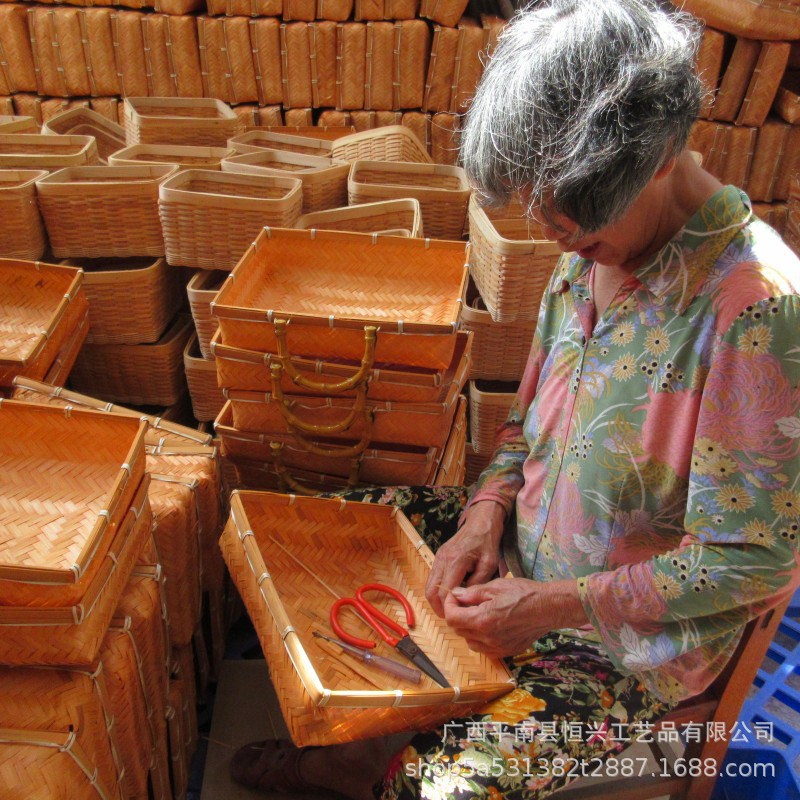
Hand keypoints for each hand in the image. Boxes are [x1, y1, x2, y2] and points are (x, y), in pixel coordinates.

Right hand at [425, 500, 505, 616]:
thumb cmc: (487, 542)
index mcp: (455, 561)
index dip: (447, 607)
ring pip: (428, 585)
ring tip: (449, 608)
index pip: (443, 591)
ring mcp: (438, 557)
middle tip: (449, 616)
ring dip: (435, 599)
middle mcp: (442, 559)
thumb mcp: (489, 564)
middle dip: (437, 606)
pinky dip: (437, 589)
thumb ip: (477, 582)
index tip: (455, 616)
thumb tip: (465, 599)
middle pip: (430, 590)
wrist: (480, 522)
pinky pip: (432, 577)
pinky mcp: (438, 556)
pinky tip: (449, 594)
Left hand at [442, 578, 587, 655]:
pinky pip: (485, 649)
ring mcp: (497, 648)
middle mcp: (487, 639)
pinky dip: (481, 638)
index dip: (449, 605)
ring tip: (478, 613)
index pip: (451, 618)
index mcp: (482, 620)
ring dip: (468, 628)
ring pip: (470, 642)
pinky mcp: (506, 652)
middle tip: (465, 602)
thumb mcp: (494, 587)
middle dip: (457, 615)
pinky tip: (490, 625)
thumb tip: (456, 595)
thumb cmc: (524, 594)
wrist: (548, 608)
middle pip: (459, 631)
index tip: (455, 596)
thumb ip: (472, 593)